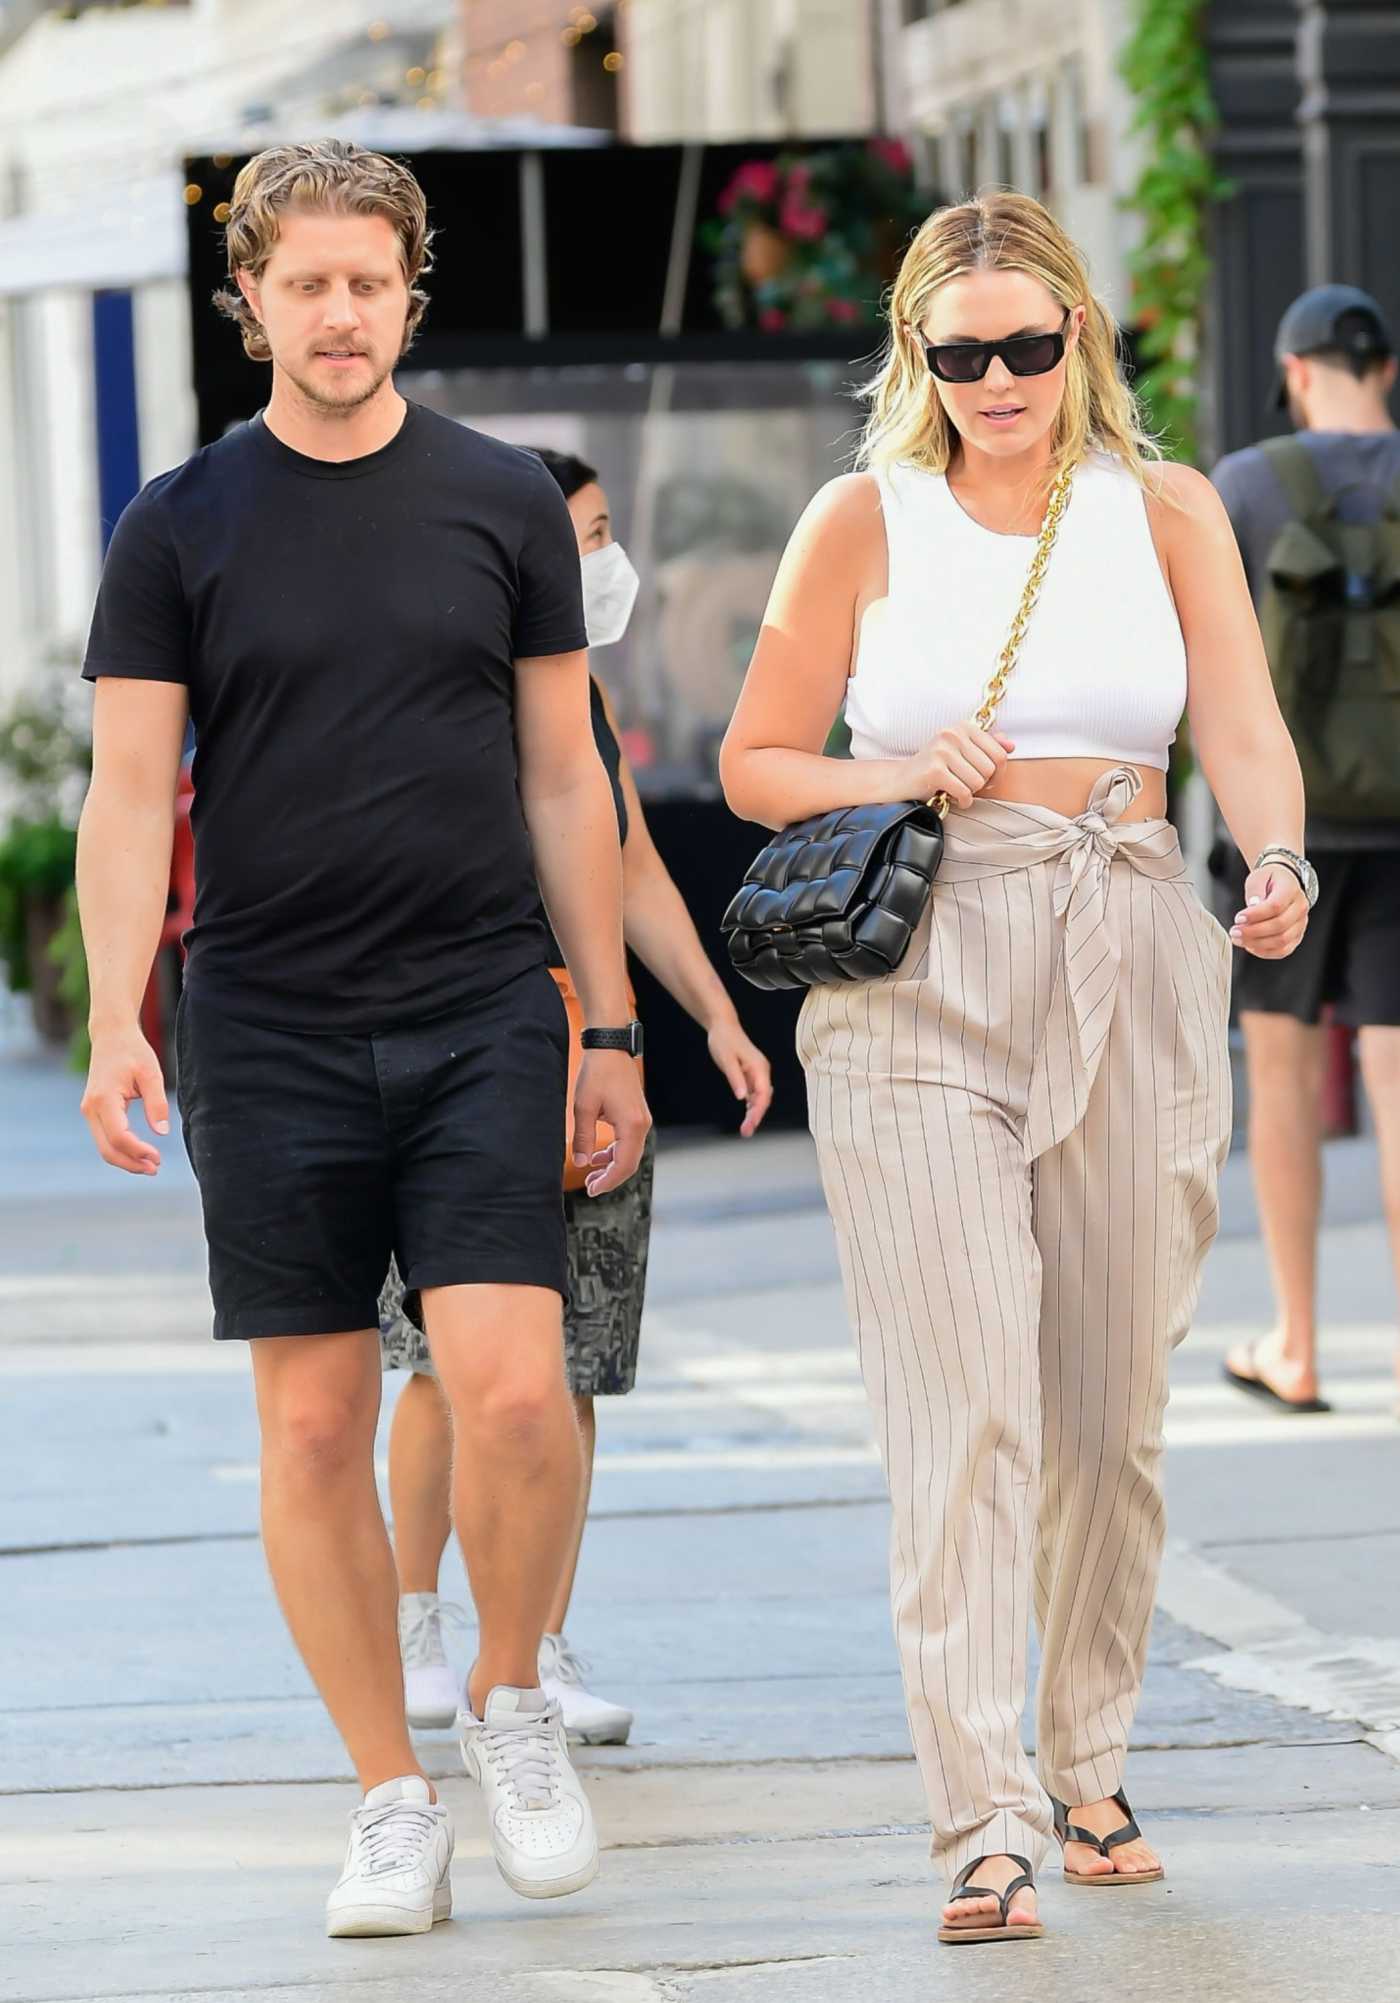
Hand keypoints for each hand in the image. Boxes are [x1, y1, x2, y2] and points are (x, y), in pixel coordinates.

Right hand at [81, 1025, 169, 1174]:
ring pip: (103, 1147)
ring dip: (125, 1160)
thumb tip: (162, 1132)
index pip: (119, 1136)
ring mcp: (89, 1111)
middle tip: (155, 1169)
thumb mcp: (151, 1074)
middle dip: (131, 1163)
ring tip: (150, 1165)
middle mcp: (91, 1108)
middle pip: (107, 1149)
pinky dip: (120, 1150)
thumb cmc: (133, 1051)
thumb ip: (156, 1103)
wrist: (111, 1036)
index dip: (139, 1151)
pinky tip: (139, 1153)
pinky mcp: (93, 1112)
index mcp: (104, 1099)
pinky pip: (104, 1138)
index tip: (158, 1158)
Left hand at [571, 1048, 651, 1197]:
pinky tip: (599, 1155)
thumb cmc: (597, 1074)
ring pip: (630, 1153)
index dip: (608, 1182)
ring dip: (612, 1165)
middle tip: (589, 1186)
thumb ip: (582, 1139)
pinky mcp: (637, 1115)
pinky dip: (616, 1152)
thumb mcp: (583, 1108)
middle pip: (630, 1163)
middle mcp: (642, 1125)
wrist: (610, 1048)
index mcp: (631, 1125)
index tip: (591, 1190)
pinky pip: (629, 1142)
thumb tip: (581, 1163)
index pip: (624, 1165)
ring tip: (591, 1174)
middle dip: (610, 1177)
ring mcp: (642, 1120)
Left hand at [706, 1015, 772, 1136]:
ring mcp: (757, 1074)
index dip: (758, 1111)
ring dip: (754, 1113)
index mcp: (759, 1068)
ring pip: (760, 1098)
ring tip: (746, 1129)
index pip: (763, 1094)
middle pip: (763, 1099)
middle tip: (746, 1132)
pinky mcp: (751, 1075)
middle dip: (756, 1116)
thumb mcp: (727, 1060)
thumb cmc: (724, 1040)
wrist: (723, 1026)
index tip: (751, 1124)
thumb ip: (735, 1078)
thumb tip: (742, 1097)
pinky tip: (747, 1116)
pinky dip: (752, 1106)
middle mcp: (762, 1072)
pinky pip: (754, 1094)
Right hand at [897, 724, 1014, 808]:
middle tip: (965, 785)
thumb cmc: (935, 768)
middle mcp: (952, 734)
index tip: (984, 779)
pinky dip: (962, 801)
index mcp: (963, 727)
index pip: (1000, 754)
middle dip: (981, 784)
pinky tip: (951, 797)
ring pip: (978, 782)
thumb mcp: (962, 753)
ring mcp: (942, 751)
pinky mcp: (934, 770)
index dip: (997, 773)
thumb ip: (987, 746)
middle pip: (990, 769)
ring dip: (969, 792)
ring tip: (955, 788)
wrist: (901, 781)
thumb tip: (1011, 746)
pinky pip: (964, 792)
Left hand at [1231, 866, 1309, 958]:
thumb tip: (1253, 906)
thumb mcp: (1258, 877)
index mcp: (1291, 890)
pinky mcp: (1296, 936)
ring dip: (1257, 944)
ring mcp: (1300, 924)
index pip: (1275, 906)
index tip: (1238, 918)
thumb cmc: (1270, 880)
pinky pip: (1283, 951)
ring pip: (1282, 941)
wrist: (1283, 884)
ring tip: (1239, 939)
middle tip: (1235, 931)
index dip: (1255, 915)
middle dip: (1253, 932)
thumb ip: (1255, 891)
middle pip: (1279, 926)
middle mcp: (1300, 908)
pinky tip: (1250, 946)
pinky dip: (1265, 952)